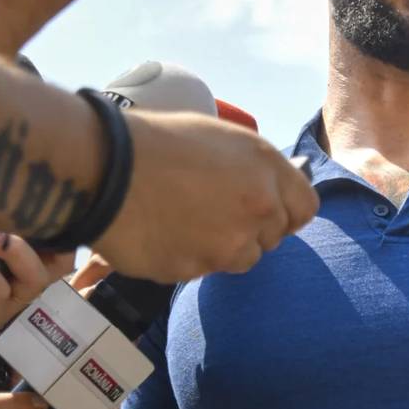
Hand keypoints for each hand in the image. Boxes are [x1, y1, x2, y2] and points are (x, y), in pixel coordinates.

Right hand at [92, 110, 318, 280]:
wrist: (103, 166)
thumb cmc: (154, 142)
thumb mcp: (219, 137)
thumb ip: (253, 170)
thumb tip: (267, 191)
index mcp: (266, 167)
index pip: (305, 209)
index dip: (284, 212)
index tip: (266, 212)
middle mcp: (258, 207)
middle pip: (271, 238)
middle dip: (248, 230)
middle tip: (210, 211)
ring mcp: (228, 244)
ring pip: (239, 259)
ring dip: (219, 248)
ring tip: (182, 220)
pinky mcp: (196, 270)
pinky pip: (200, 270)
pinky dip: (185, 257)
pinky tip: (161, 231)